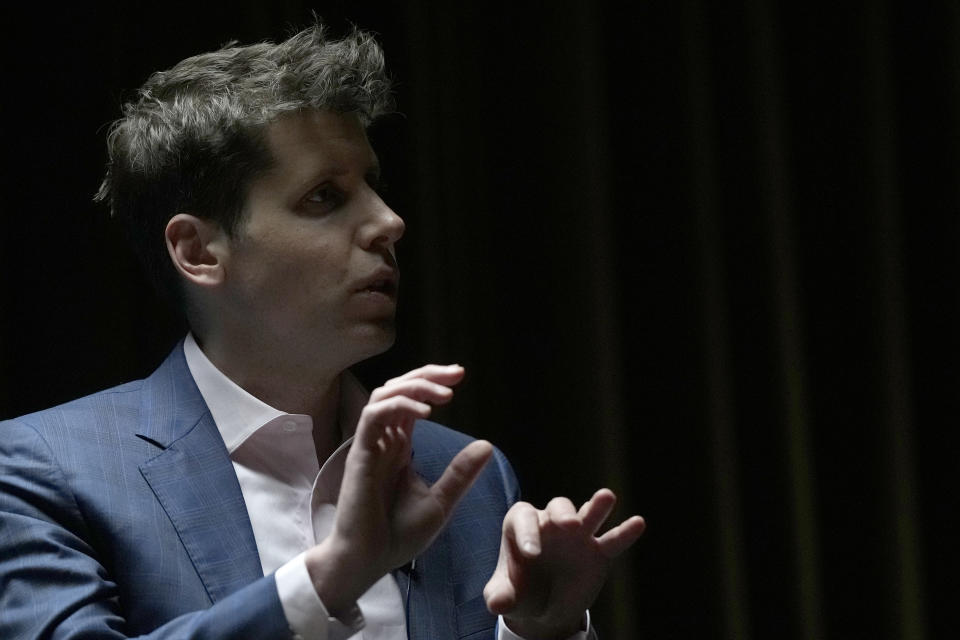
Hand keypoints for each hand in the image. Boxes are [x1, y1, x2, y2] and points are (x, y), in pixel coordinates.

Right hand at [305, 365, 492, 614]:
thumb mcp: (440, 502)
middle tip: (458, 373)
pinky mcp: (360, 454)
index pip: (413, 401)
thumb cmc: (397, 536)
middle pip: (398, 389)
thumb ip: (460, 473)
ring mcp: (370, 445)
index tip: (460, 376)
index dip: (433, 382)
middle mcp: (384, 440)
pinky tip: (425, 411)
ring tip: (444, 394)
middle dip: (427, 374)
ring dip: (414, 385)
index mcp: (399, 446)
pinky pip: (374, 416)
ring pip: (384, 395)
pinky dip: (398, 405)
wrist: (369, 561)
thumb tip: (487, 444)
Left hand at [484, 489, 645, 638]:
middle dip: (563, 514)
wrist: (543, 606)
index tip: (532, 554)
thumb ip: (499, 596)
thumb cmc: (519, 591)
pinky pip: (612, 540)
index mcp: (522, 526)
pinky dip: (625, 532)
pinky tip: (638, 523)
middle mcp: (550, 523)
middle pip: (557, 507)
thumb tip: (497, 604)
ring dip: (596, 506)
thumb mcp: (505, 596)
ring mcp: (577, 536)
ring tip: (607, 496)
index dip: (527, 533)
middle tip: (568, 525)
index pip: (523, 519)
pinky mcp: (597, 552)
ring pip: (587, 514)